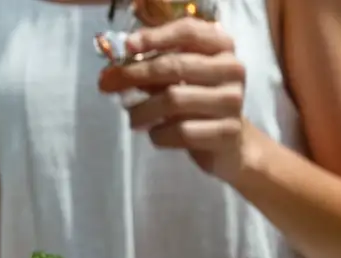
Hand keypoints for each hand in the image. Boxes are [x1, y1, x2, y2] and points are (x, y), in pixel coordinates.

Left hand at [98, 17, 253, 182]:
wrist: (231, 143)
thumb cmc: (200, 101)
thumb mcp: (182, 77)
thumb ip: (155, 65)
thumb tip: (114, 72)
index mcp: (222, 48)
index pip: (189, 31)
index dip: (155, 36)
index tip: (128, 46)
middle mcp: (232, 71)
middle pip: (175, 66)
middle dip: (135, 74)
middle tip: (108, 84)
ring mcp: (232, 102)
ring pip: (174, 100)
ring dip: (142, 110)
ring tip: (132, 117)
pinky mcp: (227, 133)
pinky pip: (181, 131)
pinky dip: (159, 134)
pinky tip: (156, 133)